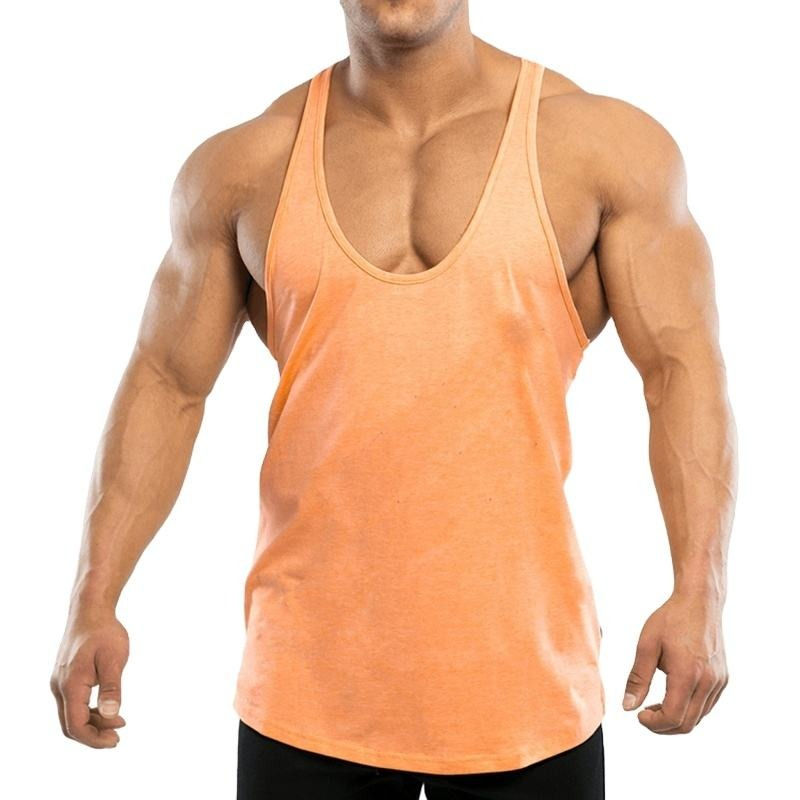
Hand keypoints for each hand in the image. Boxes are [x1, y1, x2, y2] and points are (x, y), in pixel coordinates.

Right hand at [51, 609, 128, 747]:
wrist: (90, 610)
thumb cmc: (104, 632)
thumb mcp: (114, 658)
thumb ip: (112, 687)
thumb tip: (113, 714)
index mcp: (70, 685)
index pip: (76, 725)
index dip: (94, 739)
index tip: (116, 740)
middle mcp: (59, 687)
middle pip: (71, 724)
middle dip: (93, 735)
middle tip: (117, 738)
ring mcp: (60, 682)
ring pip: (71, 715)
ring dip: (92, 723)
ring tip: (118, 724)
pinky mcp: (65, 677)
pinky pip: (73, 703)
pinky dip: (89, 711)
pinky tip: (108, 709)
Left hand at [622, 592, 727, 733]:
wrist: (700, 602)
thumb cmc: (671, 619)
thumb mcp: (647, 645)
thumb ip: (638, 678)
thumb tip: (628, 707)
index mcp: (688, 674)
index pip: (672, 716)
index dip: (654, 723)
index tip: (639, 715)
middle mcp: (708, 682)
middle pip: (687, 724)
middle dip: (663, 726)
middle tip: (645, 714)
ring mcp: (718, 682)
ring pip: (698, 717)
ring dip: (676, 719)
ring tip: (655, 705)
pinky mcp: (723, 679)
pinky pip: (706, 706)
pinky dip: (689, 709)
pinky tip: (673, 696)